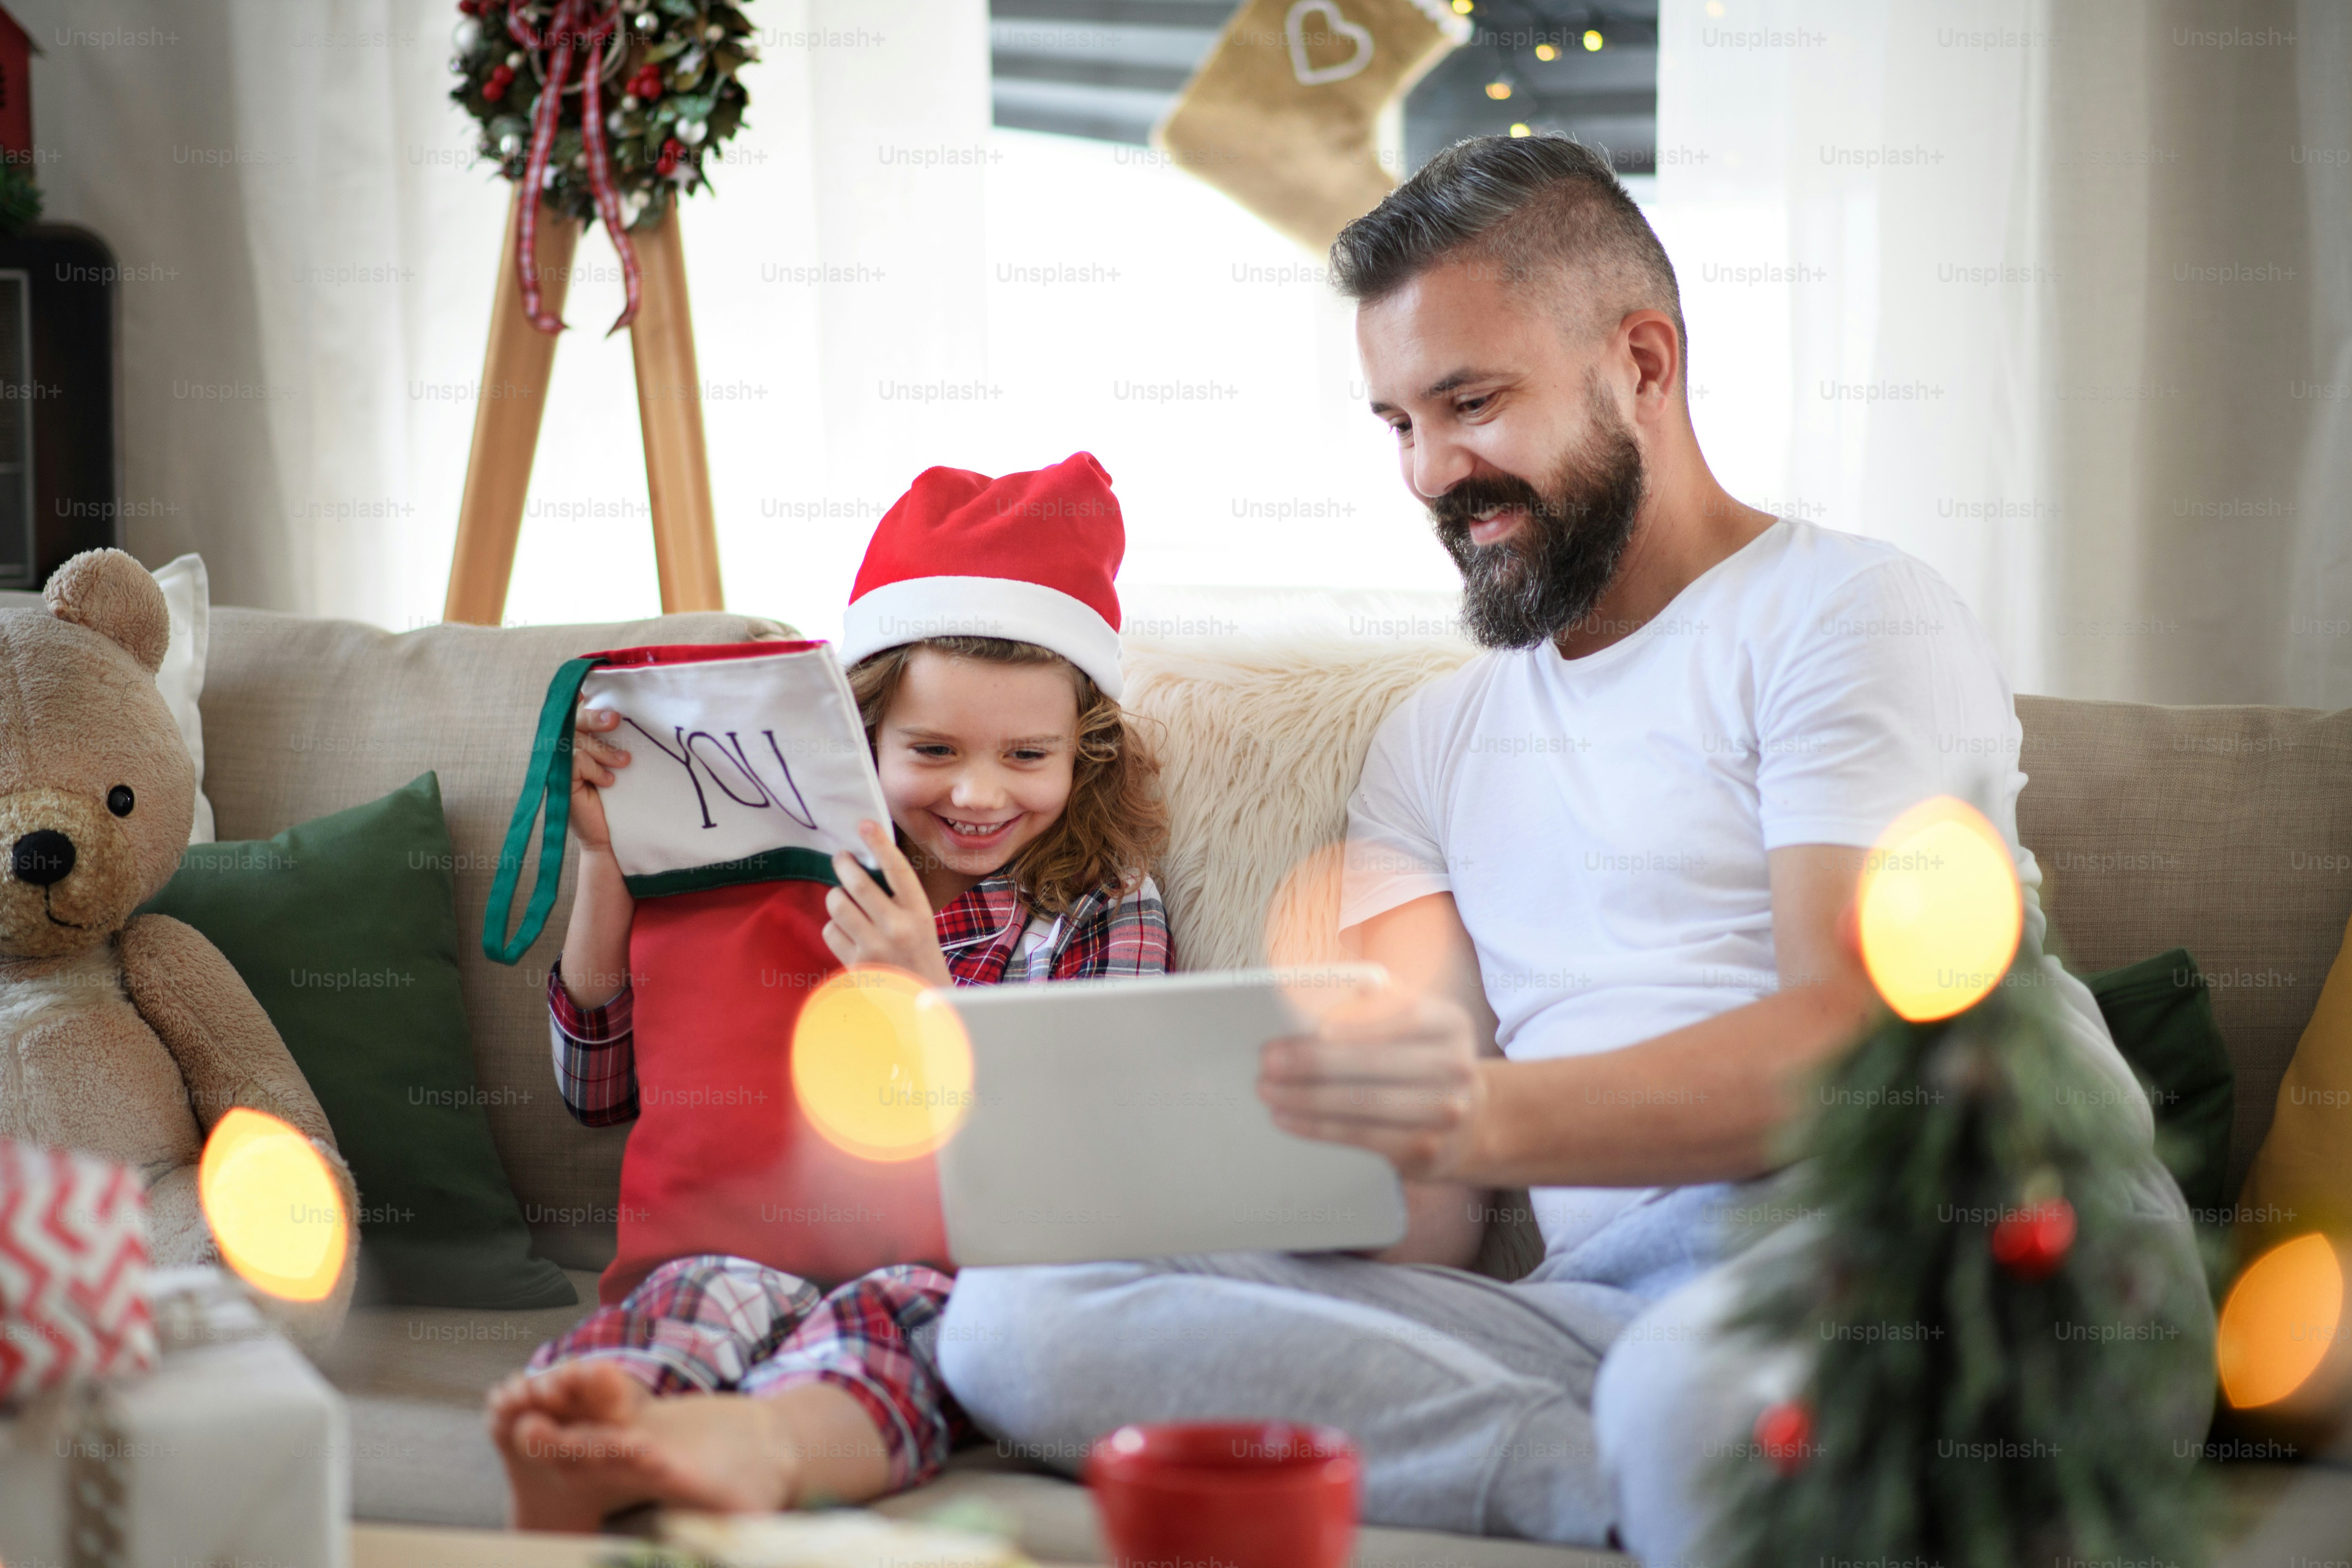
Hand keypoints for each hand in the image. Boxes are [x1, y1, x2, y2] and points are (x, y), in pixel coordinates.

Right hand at [568, 704, 629, 854]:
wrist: (609, 834)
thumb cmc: (617, 795)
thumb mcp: (617, 760)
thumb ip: (615, 737)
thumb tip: (622, 711)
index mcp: (578, 737)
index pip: (576, 708)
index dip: (582, 696)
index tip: (591, 689)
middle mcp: (564, 747)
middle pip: (573, 718)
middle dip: (595, 716)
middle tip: (615, 720)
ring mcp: (559, 763)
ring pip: (578, 739)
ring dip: (604, 750)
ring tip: (624, 762)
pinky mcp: (559, 778)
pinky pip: (577, 760)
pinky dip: (596, 769)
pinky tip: (608, 782)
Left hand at [823, 821, 952, 987]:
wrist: (923, 1002)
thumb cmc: (919, 955)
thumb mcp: (920, 922)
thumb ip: (898, 898)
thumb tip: (864, 865)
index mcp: (919, 913)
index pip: (898, 870)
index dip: (880, 843)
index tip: (865, 825)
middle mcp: (898, 929)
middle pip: (858, 883)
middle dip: (844, 863)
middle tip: (842, 857)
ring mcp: (874, 947)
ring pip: (837, 904)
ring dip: (836, 897)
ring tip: (844, 900)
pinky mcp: (855, 964)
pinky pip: (830, 930)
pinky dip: (834, 927)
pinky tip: (847, 932)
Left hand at [1257, 987, 1486, 1181]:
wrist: (1466, 1123)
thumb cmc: (1418, 1061)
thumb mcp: (1412, 1023)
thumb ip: (1376, 1002)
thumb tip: (1318, 991)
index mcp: (1450, 1023)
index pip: (1405, 1013)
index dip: (1359, 1019)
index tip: (1315, 1025)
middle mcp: (1455, 1066)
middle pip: (1375, 1062)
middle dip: (1312, 1060)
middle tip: (1268, 1060)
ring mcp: (1444, 1112)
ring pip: (1362, 1103)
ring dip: (1304, 1097)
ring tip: (1267, 1089)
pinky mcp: (1424, 1150)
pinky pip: (1359, 1136)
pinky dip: (1316, 1127)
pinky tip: (1286, 1117)